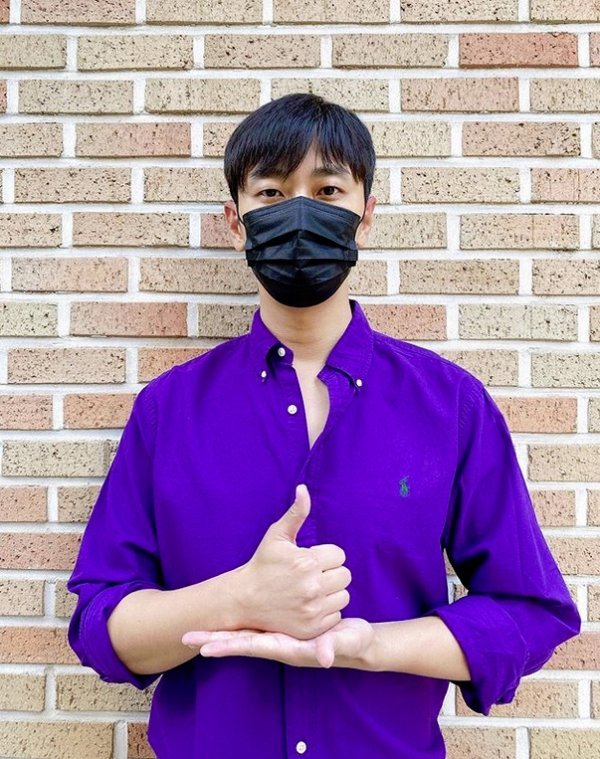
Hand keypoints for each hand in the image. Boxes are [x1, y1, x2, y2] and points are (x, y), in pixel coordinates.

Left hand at [182, 617, 374, 668]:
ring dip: (222, 631)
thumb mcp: (345, 643)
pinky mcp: (283, 629)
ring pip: (245, 633)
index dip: (229, 645)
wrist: (357, 642)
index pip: (251, 646)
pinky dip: (239, 624)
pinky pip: (255, 627)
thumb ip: (334, 647)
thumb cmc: (351, 643)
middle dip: (214, 640)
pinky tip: (229, 618)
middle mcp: (278, 643)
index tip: (204, 647)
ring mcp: (279, 636)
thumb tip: (324, 656)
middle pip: (240, 641)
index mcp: (287, 647)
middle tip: (185, 637)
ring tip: (197, 630)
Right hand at [239, 483, 352, 640]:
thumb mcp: (277, 536)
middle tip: (310, 576)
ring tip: (310, 590)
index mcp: (307, 562)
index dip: (325, 557)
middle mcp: (312, 587)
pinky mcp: (311, 628)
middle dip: (330, 574)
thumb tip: (304, 489)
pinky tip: (308, 605)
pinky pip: (336, 615)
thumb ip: (296, 513)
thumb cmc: (263, 564)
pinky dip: (326, 611)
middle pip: (345, 576)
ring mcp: (312, 609)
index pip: (339, 555)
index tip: (309, 561)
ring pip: (343, 596)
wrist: (244, 599)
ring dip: (331, 593)